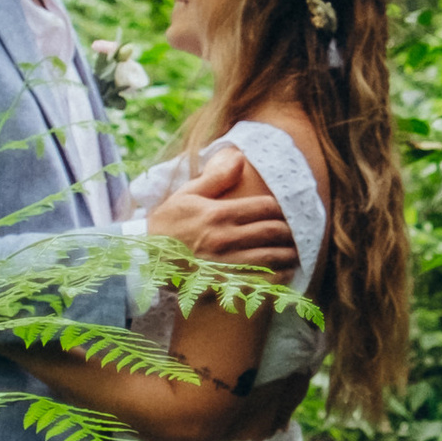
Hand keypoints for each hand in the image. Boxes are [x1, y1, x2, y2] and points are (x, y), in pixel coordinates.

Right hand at [144, 146, 297, 281]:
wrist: (144, 260)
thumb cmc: (166, 225)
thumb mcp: (186, 194)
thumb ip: (216, 177)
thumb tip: (239, 157)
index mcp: (218, 213)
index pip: (265, 207)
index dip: (281, 208)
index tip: (286, 210)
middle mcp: (225, 238)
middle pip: (273, 232)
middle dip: (291, 230)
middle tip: (297, 230)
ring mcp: (226, 263)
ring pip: (272, 257)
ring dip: (290, 253)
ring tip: (297, 250)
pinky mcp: (224, 283)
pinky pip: (260, 282)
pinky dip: (279, 277)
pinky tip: (286, 273)